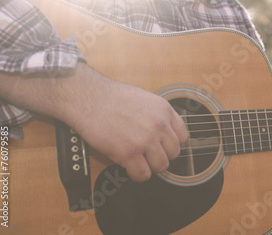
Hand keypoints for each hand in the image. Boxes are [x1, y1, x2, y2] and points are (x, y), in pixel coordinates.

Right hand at [65, 75, 188, 182]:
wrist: (89, 97)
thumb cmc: (111, 97)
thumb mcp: (145, 99)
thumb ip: (158, 116)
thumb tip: (164, 135)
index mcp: (164, 110)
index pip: (182, 136)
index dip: (171, 144)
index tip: (163, 147)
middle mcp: (159, 125)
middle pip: (174, 153)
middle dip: (161, 156)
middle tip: (148, 155)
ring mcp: (145, 139)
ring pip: (161, 166)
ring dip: (150, 166)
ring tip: (138, 161)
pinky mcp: (128, 152)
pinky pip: (143, 174)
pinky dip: (137, 175)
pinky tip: (129, 167)